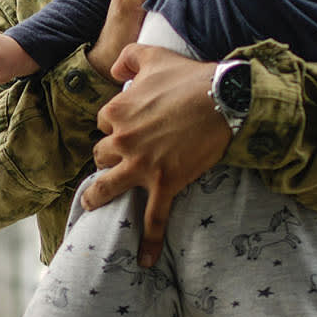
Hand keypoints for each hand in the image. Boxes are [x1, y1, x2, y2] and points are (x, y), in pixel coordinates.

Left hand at [87, 43, 225, 263]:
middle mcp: (122, 140)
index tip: (130, 126)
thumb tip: (115, 69)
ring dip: (98, 195)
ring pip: (108, 185)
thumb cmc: (190, 77)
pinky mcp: (164, 184)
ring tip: (93, 203)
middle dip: (109, 156)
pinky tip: (144, 261)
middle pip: (102, 154)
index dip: (116, 124)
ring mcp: (141, 166)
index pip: (105, 123)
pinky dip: (148, 241)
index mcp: (117, 111)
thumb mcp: (154, 55)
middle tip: (121, 158)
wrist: (223, 99)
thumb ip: (129, 57)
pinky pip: (152, 218)